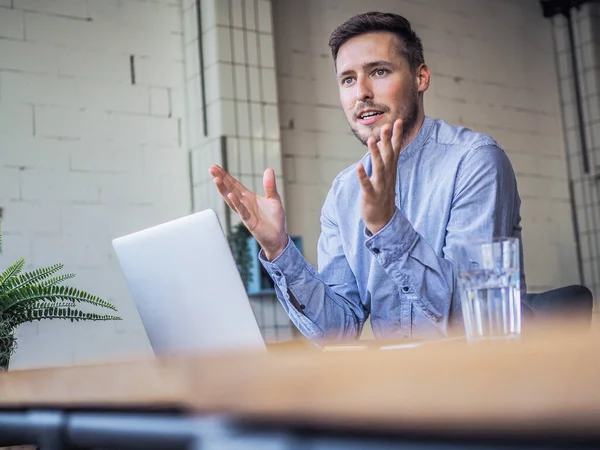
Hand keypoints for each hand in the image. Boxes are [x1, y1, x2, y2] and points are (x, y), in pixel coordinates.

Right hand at [209, 165, 287, 260]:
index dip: (225, 176)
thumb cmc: (274, 219)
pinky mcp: (249, 221)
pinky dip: (236, 203)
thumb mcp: (274, 198)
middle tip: (211, 169)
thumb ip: (270, 185)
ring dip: (224, 190)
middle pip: (230, 189)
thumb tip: (269, 169)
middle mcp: (244, 204)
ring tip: (216, 179)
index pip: (234, 184)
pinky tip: (231, 195)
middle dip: (221, 179)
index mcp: (248, 198)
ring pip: (231, 199)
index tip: (215, 167)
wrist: (278, 237)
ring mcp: (245, 213)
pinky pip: (242, 211)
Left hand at [357, 119, 402, 234]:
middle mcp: (387, 176)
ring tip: (372, 140)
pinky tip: (359, 166)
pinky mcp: (371, 195)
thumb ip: (385, 160)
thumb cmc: (382, 195)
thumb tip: (384, 143)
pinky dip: (363, 175)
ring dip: (375, 154)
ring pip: (379, 168)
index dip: (397, 136)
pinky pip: (367, 184)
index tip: (398, 121)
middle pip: (389, 156)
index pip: (395, 150)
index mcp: (390, 171)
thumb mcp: (385, 176)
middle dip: (388, 141)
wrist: (383, 219)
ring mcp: (380, 186)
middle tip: (386, 126)